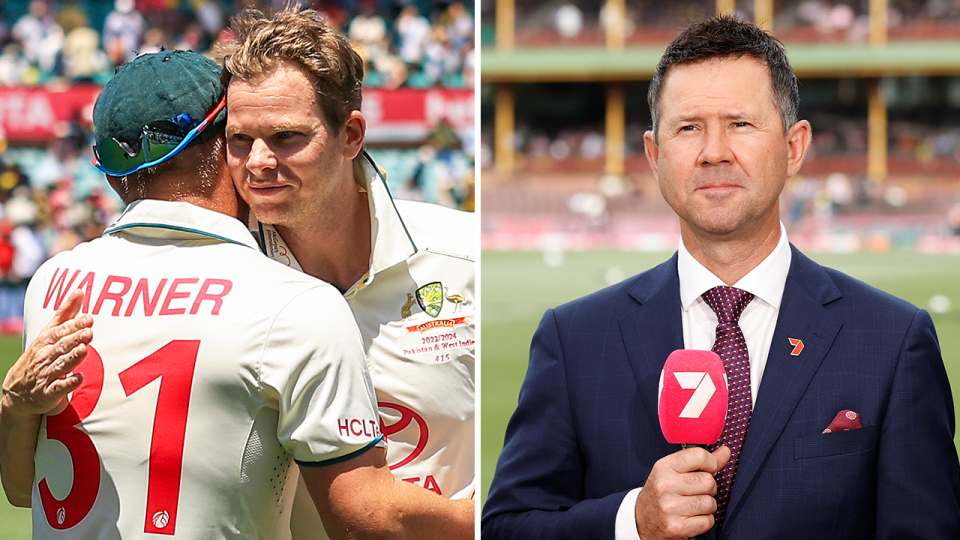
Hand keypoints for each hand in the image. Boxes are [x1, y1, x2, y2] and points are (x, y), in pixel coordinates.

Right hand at [1, 290, 92, 417]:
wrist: (18, 392)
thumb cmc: (40, 356)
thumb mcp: (50, 333)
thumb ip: (66, 313)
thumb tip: (80, 290)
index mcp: (46, 341)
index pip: (60, 331)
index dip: (74, 325)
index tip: (89, 319)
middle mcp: (45, 357)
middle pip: (61, 346)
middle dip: (74, 339)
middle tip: (89, 332)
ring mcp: (46, 375)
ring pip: (60, 365)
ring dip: (72, 358)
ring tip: (84, 350)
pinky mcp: (48, 393)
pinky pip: (59, 388)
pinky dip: (69, 383)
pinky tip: (80, 378)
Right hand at [634, 445, 731, 539]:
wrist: (641, 521)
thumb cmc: (660, 493)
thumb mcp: (673, 472)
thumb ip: (700, 461)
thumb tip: (725, 451)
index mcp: (664, 467)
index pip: (700, 456)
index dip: (710, 463)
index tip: (706, 470)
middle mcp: (665, 486)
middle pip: (709, 481)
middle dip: (709, 488)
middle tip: (696, 491)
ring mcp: (671, 508)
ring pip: (710, 503)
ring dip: (707, 506)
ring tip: (693, 505)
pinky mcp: (677, 527)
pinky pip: (708, 521)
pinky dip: (704, 520)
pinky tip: (691, 517)